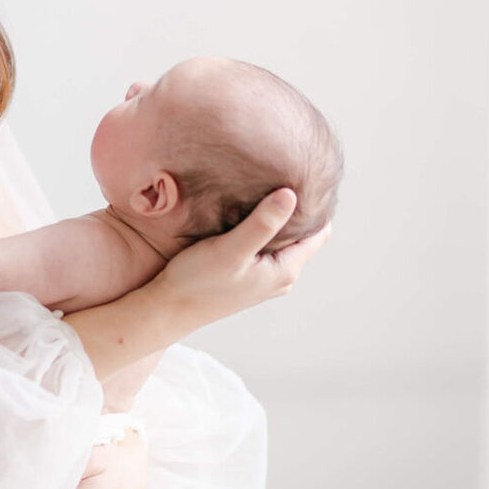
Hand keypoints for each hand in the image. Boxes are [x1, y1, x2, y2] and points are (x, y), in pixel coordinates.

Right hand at [154, 189, 331, 335]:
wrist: (168, 310)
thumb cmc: (197, 281)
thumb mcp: (231, 249)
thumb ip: (262, 224)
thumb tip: (291, 195)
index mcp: (286, 270)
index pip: (320, 232)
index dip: (315, 206)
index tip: (302, 180)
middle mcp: (281, 277)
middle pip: (302, 235)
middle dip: (295, 211)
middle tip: (281, 179)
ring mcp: (265, 279)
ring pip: (282, 241)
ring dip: (275, 221)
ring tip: (262, 193)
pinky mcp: (248, 278)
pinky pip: (264, 248)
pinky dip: (260, 231)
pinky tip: (244, 217)